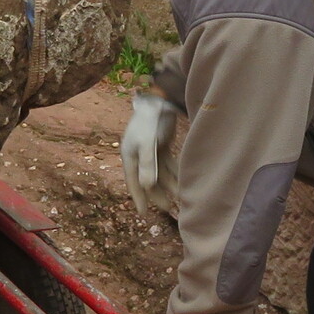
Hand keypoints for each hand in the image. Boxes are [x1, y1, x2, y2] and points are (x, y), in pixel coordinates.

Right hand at [120, 91, 179, 216]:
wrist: (159, 100)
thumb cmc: (149, 121)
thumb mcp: (147, 143)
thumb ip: (148, 164)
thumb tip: (147, 186)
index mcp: (130, 156)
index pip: (133, 181)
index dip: (139, 198)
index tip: (143, 213)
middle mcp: (138, 155)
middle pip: (147, 179)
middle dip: (157, 193)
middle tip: (168, 207)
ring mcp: (150, 150)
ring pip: (159, 172)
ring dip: (168, 183)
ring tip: (180, 196)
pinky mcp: (161, 144)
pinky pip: (167, 163)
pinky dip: (174, 171)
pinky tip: (183, 179)